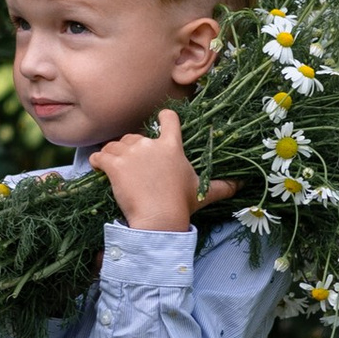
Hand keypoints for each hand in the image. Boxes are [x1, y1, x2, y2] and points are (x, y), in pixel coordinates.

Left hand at [91, 109, 235, 232]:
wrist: (158, 218)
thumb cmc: (181, 205)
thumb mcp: (203, 193)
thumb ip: (222, 186)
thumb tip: (242, 185)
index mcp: (172, 147)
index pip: (168, 119)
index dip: (163, 119)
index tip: (159, 122)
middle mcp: (150, 144)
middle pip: (135, 136)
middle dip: (131, 149)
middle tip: (134, 169)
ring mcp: (130, 153)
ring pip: (115, 145)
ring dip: (113, 155)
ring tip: (116, 172)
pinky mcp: (113, 164)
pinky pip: (99, 156)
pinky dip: (96, 162)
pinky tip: (98, 169)